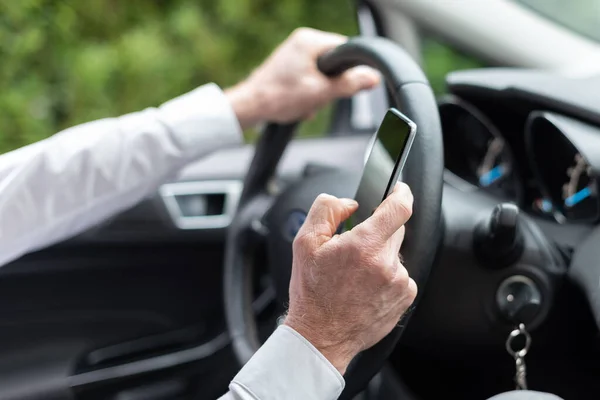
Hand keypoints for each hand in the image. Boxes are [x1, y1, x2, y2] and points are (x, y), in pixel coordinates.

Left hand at [225, 27, 379, 128]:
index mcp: (309, 40)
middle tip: (318, 97)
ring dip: (318, 93)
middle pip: (334, 64)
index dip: (349, 70)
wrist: (250, 107)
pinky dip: (307, 93)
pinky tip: (298, 103)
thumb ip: (349, 84)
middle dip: (329, 85)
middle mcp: (301, 41)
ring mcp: (293, 53)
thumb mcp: (321, 92)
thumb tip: (372, 77)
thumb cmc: (278, 97)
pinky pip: (310, 78)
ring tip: (304, 102)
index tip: (344, 86)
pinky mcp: (288, 66)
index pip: (345, 49)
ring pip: (322, 74)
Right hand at [284, 183, 416, 374]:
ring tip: (355, 276)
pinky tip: (365, 288)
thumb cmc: (312, 293)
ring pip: (395, 254)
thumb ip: (327, 210)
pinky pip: (400, 275)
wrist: (321, 336)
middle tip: (353, 249)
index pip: (398, 208)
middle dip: (376, 232)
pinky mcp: (404, 298)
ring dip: (380, 256)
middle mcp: (386, 264)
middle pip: (394, 230)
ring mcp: (399, 283)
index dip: (401, 193)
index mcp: (364, 246)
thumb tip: (349, 203)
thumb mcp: (305, 243)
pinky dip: (386, 276)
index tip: (399, 189)